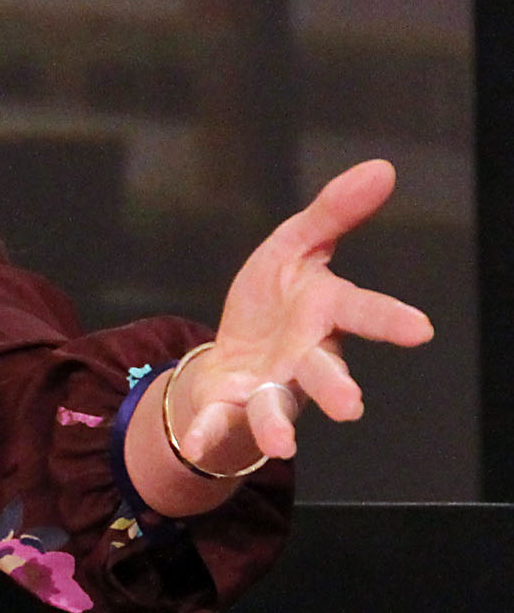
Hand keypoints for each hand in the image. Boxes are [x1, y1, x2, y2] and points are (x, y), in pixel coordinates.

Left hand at [150, 160, 432, 489]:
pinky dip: (207, 432)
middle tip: (350, 408)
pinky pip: (220, 421)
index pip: (359, 312)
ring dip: (279, 424)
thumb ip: (333, 213)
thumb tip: (383, 167)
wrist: (232, 357)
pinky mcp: (232, 406)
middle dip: (336, 387)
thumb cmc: (273, 302)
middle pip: (324, 371)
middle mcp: (304, 357)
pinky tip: (192, 442)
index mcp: (322, 312)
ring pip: (279, 406)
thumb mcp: (294, 245)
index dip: (388, 320)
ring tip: (282, 445)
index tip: (420, 330)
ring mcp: (270, 387)